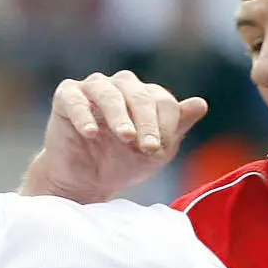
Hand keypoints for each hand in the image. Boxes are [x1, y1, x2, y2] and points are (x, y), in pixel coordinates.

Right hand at [27, 72, 209, 201]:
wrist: (84, 182)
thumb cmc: (121, 163)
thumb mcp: (154, 152)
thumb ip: (176, 128)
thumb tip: (200, 104)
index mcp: (145, 95)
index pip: (163, 101)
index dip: (166, 125)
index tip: (160, 151)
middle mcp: (120, 86)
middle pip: (140, 95)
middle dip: (147, 123)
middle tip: (149, 149)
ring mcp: (92, 88)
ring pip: (109, 93)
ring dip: (120, 116)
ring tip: (126, 137)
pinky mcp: (66, 97)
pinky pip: (75, 100)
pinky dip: (84, 115)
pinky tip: (90, 133)